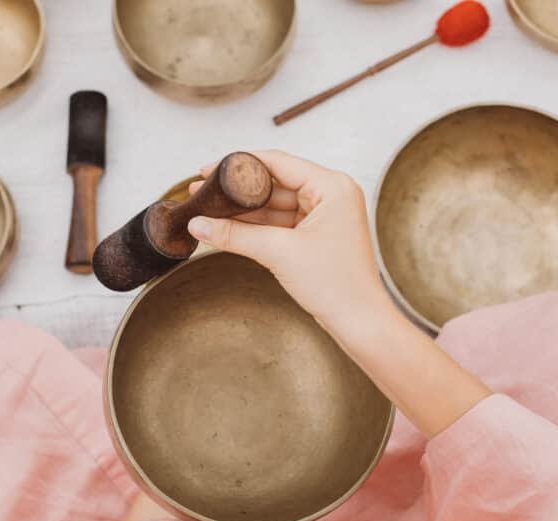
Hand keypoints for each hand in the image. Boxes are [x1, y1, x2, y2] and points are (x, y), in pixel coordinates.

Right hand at [186, 150, 390, 338]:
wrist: (359, 322)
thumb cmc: (338, 286)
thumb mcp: (279, 253)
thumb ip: (236, 235)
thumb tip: (199, 224)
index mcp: (332, 186)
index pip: (278, 162)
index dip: (238, 164)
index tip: (208, 170)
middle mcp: (332, 195)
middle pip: (274, 183)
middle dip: (237, 192)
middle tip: (203, 193)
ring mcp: (325, 215)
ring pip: (275, 205)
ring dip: (244, 212)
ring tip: (209, 212)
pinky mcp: (318, 235)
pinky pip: (281, 223)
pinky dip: (258, 227)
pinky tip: (230, 228)